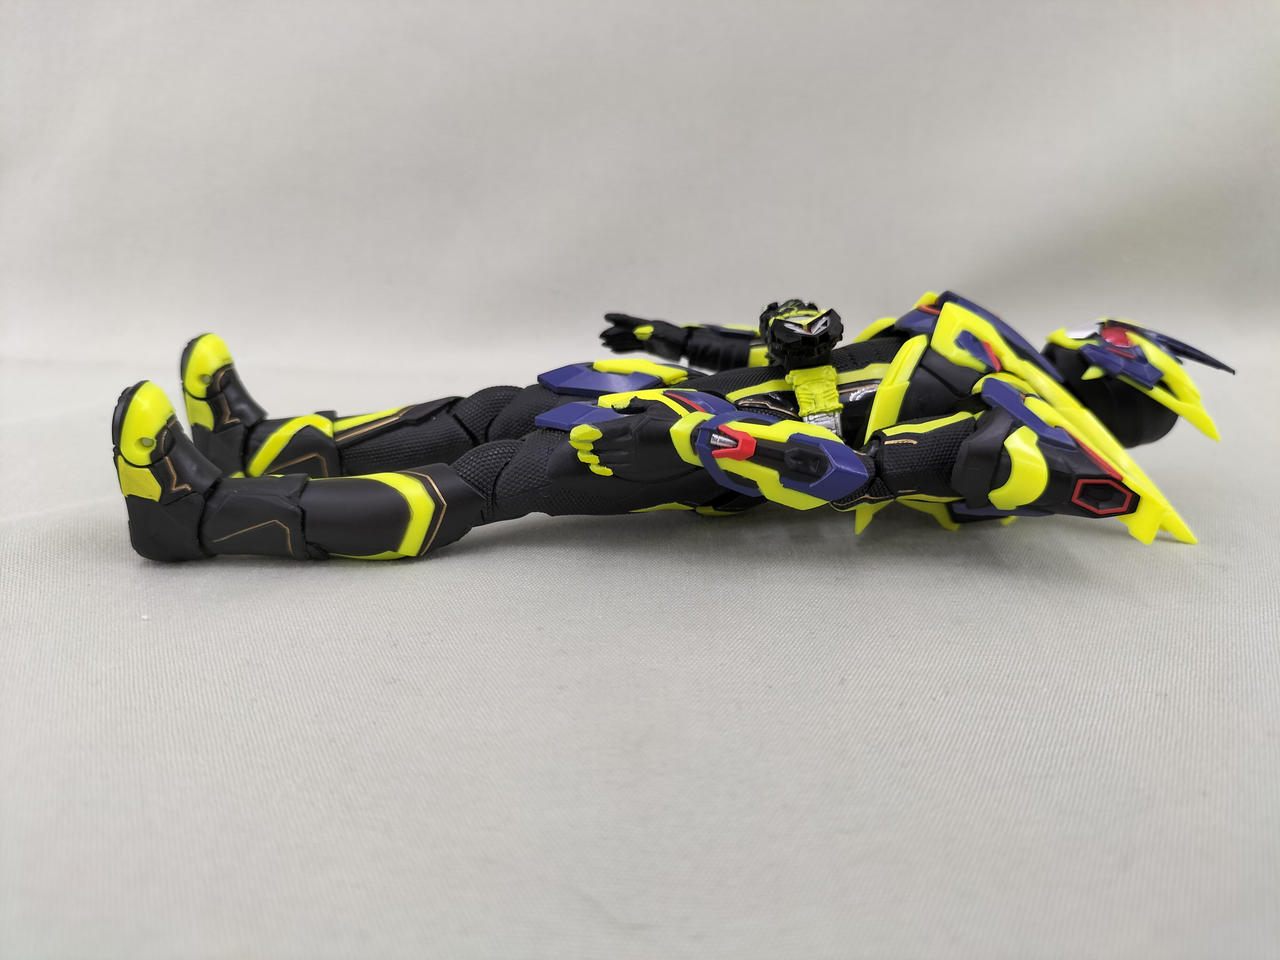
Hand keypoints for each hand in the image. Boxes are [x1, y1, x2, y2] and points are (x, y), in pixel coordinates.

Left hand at [568, 398, 693, 482]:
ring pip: (607, 460)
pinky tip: (601, 467)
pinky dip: (607, 468)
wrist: (692, 445)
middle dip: (587, 446)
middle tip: (578, 446)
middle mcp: (628, 446)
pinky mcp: (641, 472)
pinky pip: (619, 471)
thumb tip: (616, 407)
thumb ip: (632, 405)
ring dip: (595, 458)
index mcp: (630, 429)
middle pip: (601, 448)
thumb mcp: (654, 405)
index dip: (586, 434)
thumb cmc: (674, 422)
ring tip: (586, 457)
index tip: (575, 434)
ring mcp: (634, 461)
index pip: (601, 432)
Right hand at [600, 313, 687, 360]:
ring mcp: (647, 339)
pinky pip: (633, 347)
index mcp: (648, 326)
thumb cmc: (677, 340)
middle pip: (626, 331)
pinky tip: (615, 350)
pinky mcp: (650, 347)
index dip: (618, 319)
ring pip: (628, 339)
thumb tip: (638, 332)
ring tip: (604, 343)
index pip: (630, 321)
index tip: (606, 316)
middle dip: (613, 333)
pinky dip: (624, 348)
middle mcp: (646, 331)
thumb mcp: (665, 336)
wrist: (687, 346)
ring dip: (616, 341)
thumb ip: (652, 334)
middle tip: (601, 336)